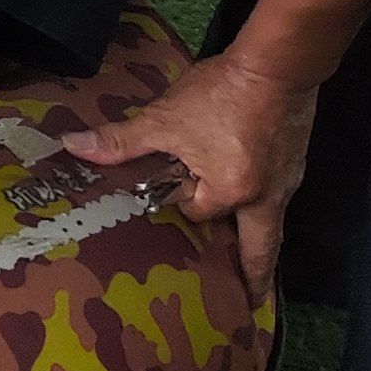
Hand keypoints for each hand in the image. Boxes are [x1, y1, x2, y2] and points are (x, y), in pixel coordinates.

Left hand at [82, 48, 315, 311]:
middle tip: (250, 305)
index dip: (179, 201)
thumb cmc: (220, 93)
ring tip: (253, 269)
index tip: (168, 192)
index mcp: (233, 193)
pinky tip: (259, 202)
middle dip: (255, 277)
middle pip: (261, 248)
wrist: (277, 65)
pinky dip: (267, 209)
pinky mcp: (297, 162)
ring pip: (273, 224)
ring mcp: (288, 181)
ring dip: (260, 243)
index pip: (198, 213)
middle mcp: (268, 197)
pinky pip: (280, 198)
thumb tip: (73, 147)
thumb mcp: (164, 118)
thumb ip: (121, 140)